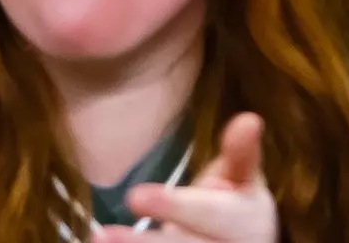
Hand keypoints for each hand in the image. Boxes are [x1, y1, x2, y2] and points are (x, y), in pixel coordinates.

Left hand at [101, 115, 278, 242]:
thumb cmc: (236, 207)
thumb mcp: (245, 179)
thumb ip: (242, 153)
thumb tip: (250, 118)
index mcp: (246, 223)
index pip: (211, 214)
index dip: (173, 207)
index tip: (135, 197)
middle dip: (146, 242)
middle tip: (105, 234)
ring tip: (99, 239)